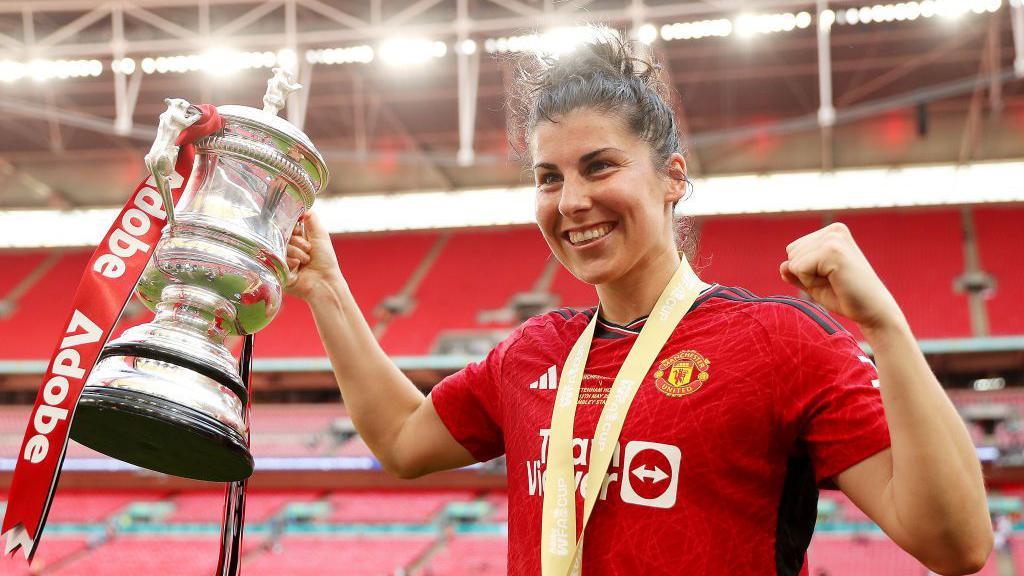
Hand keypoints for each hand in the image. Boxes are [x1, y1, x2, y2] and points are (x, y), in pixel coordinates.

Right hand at [285, 211, 343, 301]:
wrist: (324, 282)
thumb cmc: (325, 260)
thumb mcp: (320, 234)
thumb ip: (312, 218)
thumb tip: (302, 205)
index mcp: (297, 239)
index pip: (286, 226)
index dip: (293, 228)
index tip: (301, 231)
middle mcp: (288, 248)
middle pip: (282, 235)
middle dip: (297, 241)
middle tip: (308, 249)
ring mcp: (281, 259)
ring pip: (280, 247)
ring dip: (296, 253)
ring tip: (305, 261)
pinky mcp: (277, 270)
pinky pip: (277, 259)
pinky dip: (290, 262)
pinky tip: (297, 268)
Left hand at [780, 222, 905, 332]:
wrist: (873, 311)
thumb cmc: (844, 296)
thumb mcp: (813, 281)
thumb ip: (795, 271)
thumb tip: (782, 266)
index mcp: (831, 232)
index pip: (793, 249)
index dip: (806, 270)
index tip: (830, 277)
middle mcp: (834, 230)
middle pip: (791, 253)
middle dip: (806, 274)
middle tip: (833, 282)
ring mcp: (834, 238)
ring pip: (793, 261)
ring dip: (809, 279)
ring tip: (835, 282)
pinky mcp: (833, 251)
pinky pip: (799, 268)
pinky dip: (811, 282)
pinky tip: (835, 283)